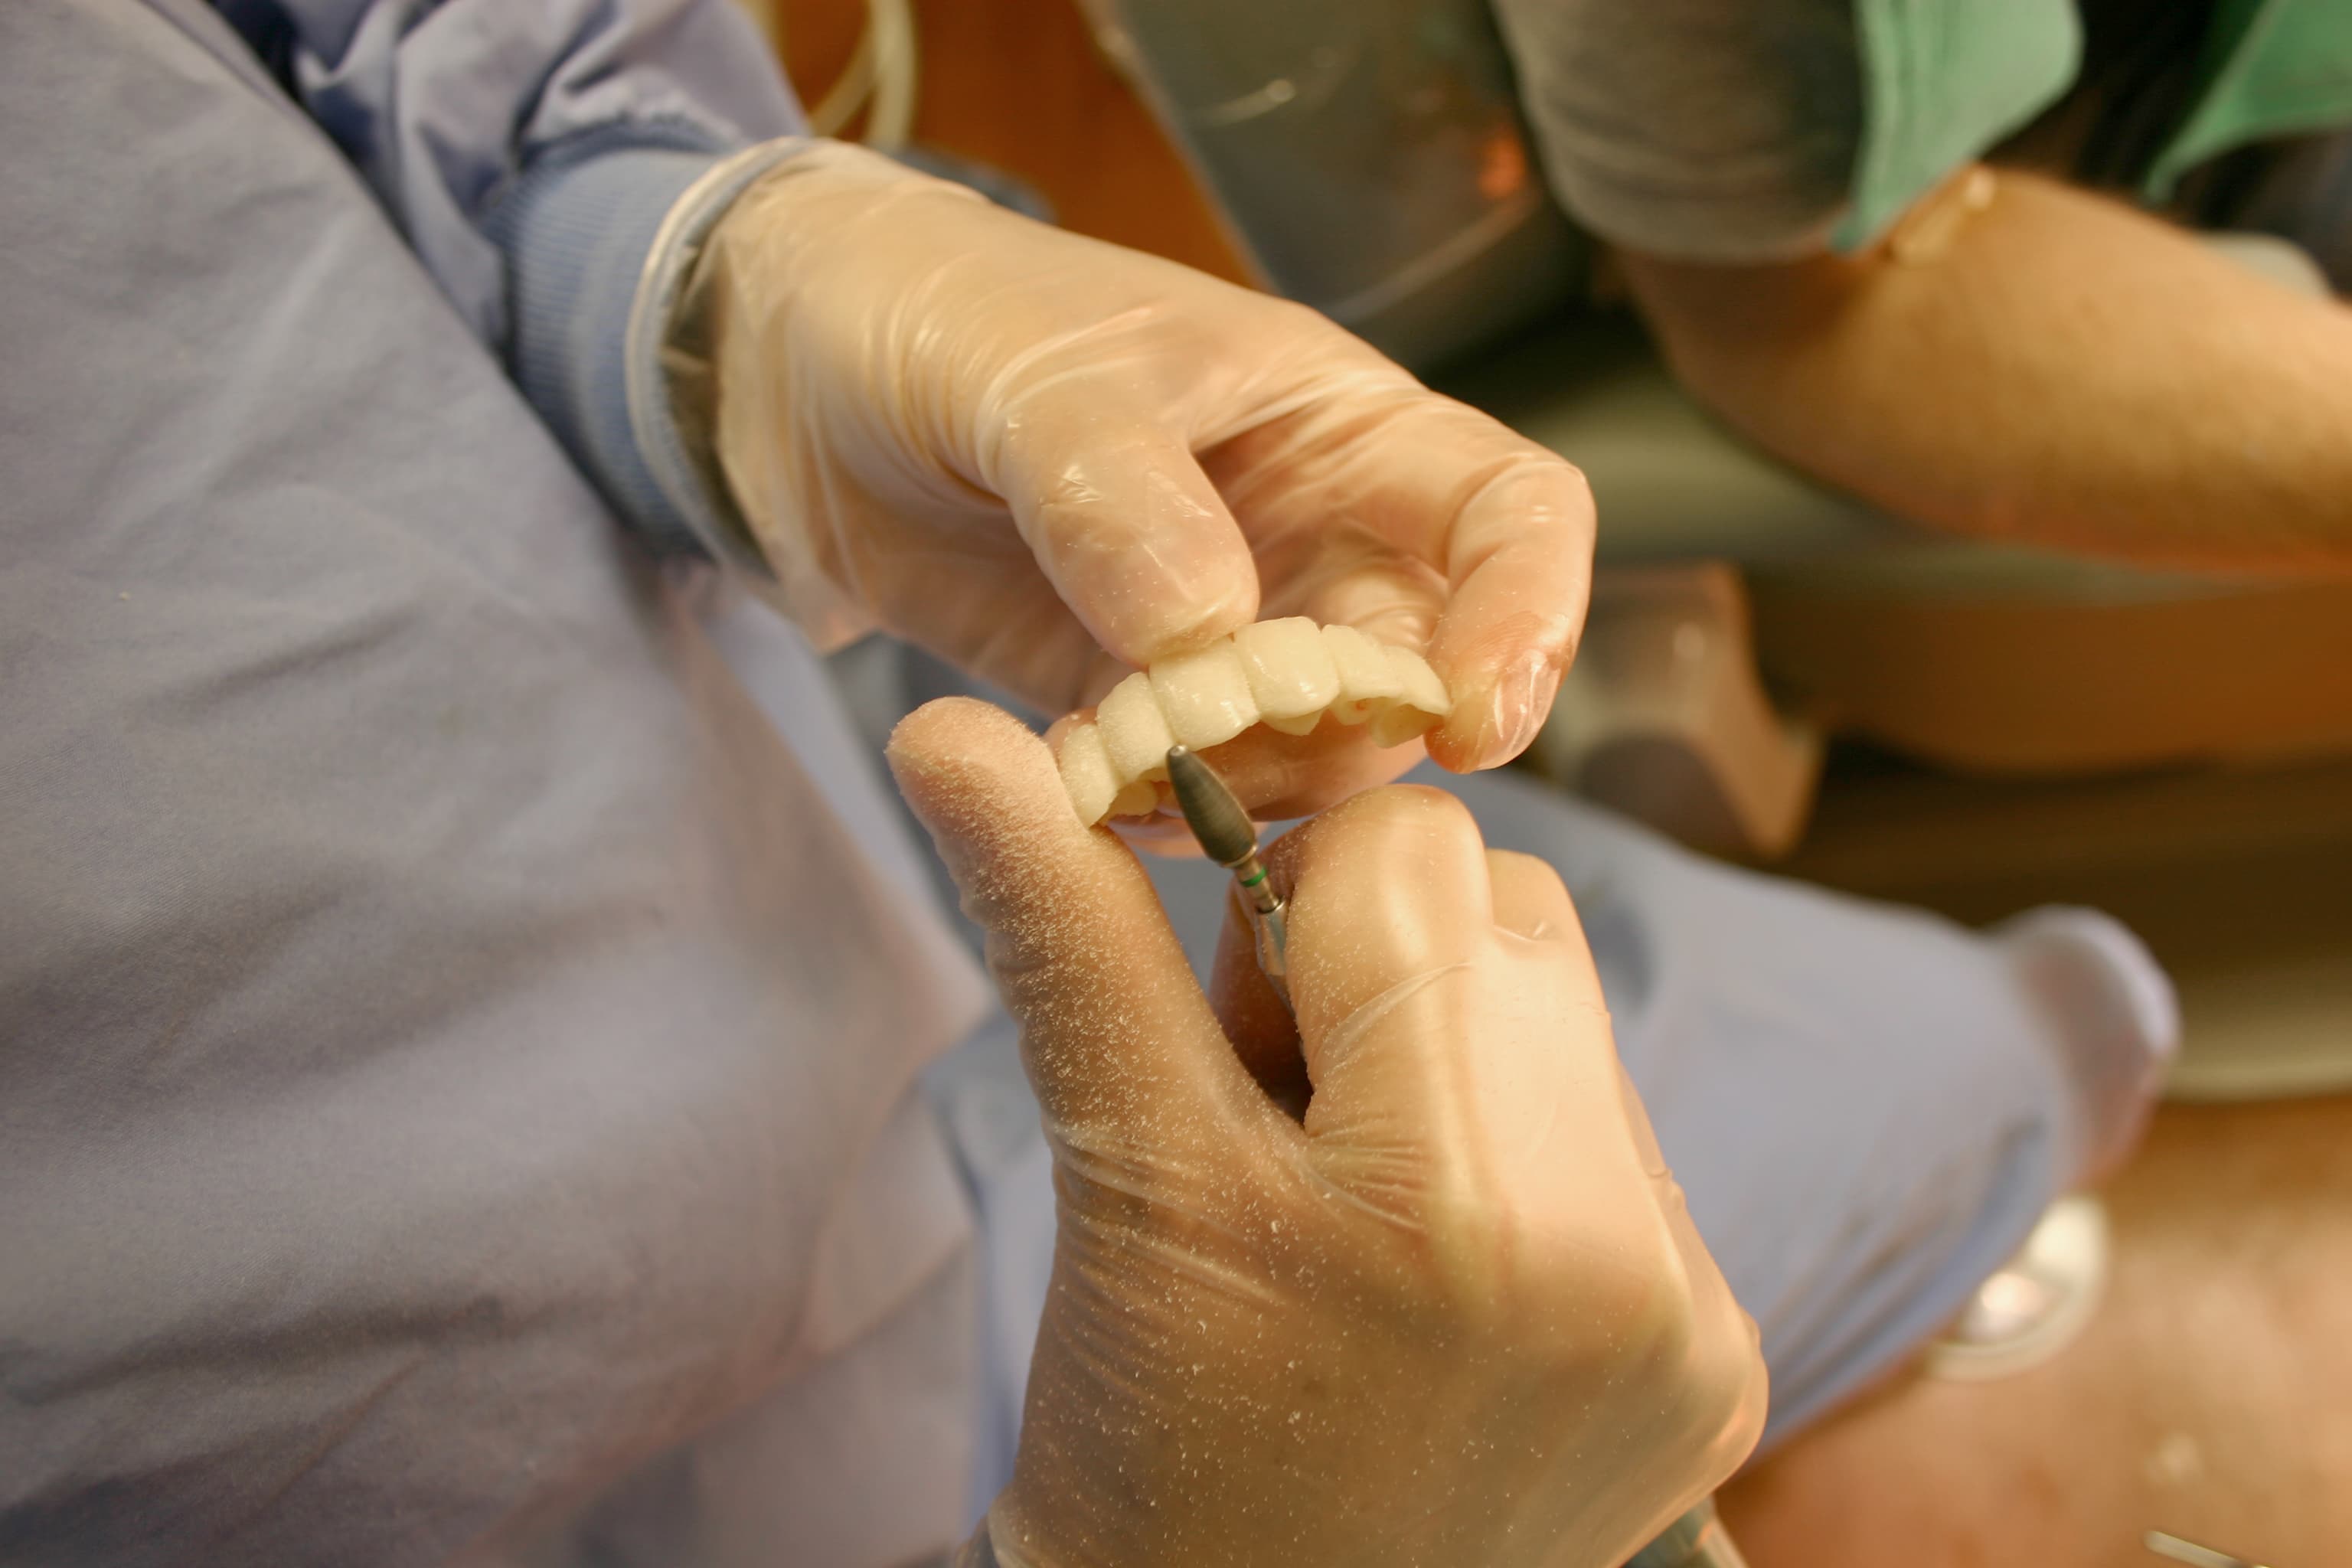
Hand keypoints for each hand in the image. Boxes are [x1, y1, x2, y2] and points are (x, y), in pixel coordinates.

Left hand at [706, 142, 1591, 805]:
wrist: (792, 380)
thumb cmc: (941, 315)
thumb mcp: (1029, 372)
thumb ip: (1117, 490)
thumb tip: (1209, 631)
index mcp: (1341, 424)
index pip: (1512, 514)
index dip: (1529, 615)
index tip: (1474, 721)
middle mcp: (1311, 537)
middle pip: (1420, 668)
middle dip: (1358, 735)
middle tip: (1237, 757)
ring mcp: (1225, 634)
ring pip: (1311, 752)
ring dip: (1247, 788)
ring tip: (1127, 766)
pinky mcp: (1132, 706)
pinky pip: (1189, 787)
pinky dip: (1154, 810)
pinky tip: (1083, 789)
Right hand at [888, 699, 1764, 1567]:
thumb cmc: (1152, 1445)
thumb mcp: (1118, 1176)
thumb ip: (1064, 930)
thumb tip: (951, 730)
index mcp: (1465, 1200)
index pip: (1416, 846)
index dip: (1290, 896)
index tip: (1224, 1016)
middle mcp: (1626, 1253)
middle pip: (1516, 910)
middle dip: (1377, 969)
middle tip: (1283, 1118)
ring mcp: (1693, 1314)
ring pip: (1572, 1011)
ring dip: (1453, 1053)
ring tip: (1358, 1199)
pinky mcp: (1723, 1360)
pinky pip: (1623, 1137)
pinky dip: (1525, 1153)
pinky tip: (1442, 1263)